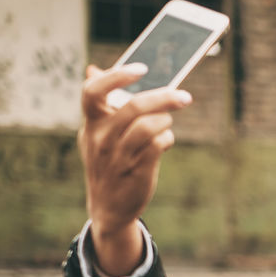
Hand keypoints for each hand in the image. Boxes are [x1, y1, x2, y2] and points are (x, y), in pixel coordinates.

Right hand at [77, 63, 191, 238]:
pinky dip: (167, 138)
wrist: (109, 208)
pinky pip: (159, 144)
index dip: (116, 76)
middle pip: (133, 106)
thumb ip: (100, 105)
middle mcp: (102, 138)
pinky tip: (165, 140)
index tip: (142, 68)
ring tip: (167, 124)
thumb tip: (93, 69)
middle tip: (184, 96)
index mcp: (91, 124)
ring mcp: (119, 156)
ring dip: (166, 121)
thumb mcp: (97, 134)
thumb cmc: (108, 163)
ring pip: (150, 126)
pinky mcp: (138, 171)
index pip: (93, 92)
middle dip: (164, 97)